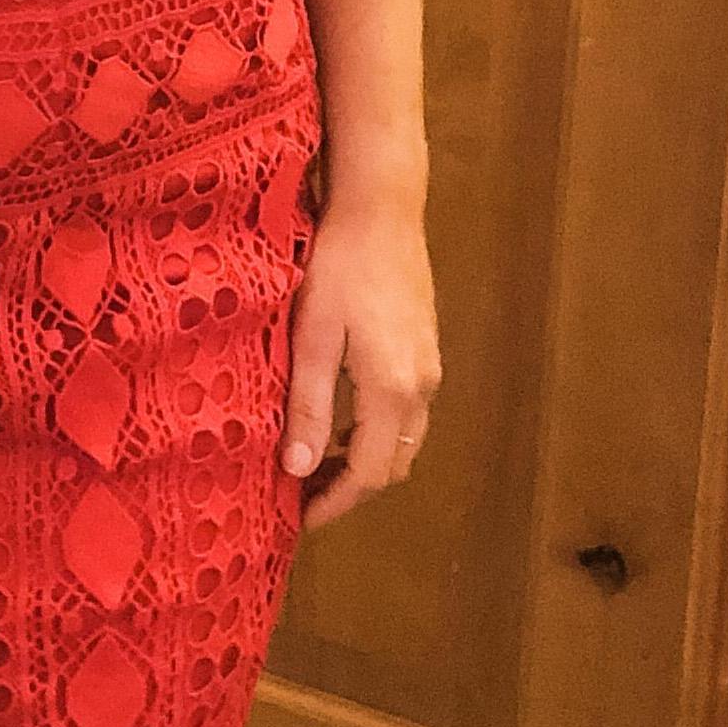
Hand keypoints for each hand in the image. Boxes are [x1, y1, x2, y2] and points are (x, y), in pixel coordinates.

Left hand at [280, 185, 438, 534]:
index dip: (336, 503)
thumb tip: (298, 468)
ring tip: (314, 464)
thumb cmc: (337, 264)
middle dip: (350, 489)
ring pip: (404, 441)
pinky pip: (407, 414)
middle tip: (302, 496)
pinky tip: (341, 421)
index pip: (370, 473)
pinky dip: (377, 433)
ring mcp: (430, 367)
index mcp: (392, 388)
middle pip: (393, 465)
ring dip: (365, 461)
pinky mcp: (426, 349)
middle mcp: (422, 386)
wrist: (382, 208)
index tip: (299, 518)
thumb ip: (309, 405)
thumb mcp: (311, 335)